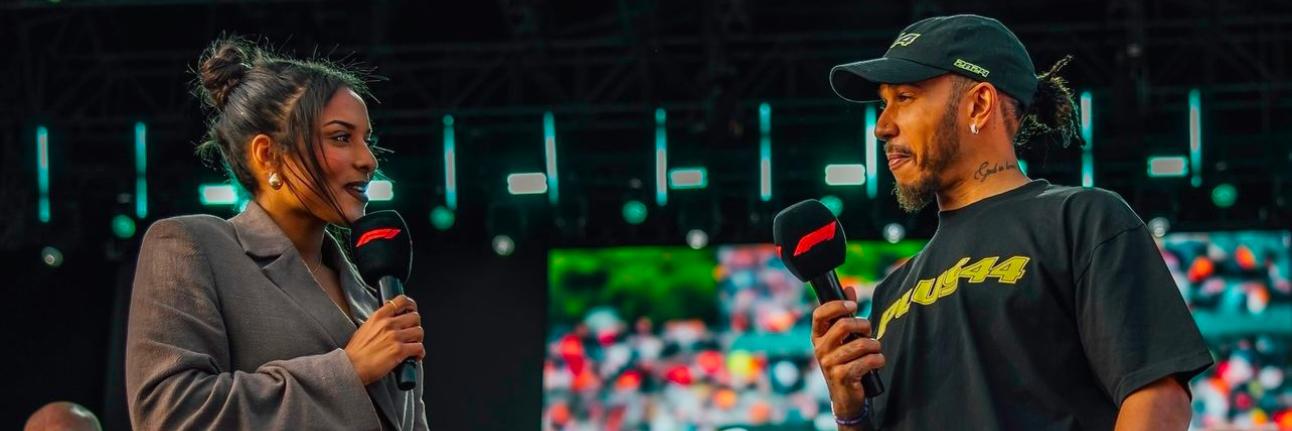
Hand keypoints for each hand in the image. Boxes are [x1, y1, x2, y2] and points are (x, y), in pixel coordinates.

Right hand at [344, 295, 424, 385]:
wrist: (350, 367)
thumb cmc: (356, 352)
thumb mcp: (365, 328)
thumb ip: (378, 321)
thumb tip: (390, 318)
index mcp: (378, 316)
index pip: (401, 300)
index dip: (411, 304)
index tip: (412, 309)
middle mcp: (388, 324)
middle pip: (415, 317)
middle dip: (416, 325)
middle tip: (413, 333)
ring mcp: (394, 337)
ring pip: (419, 332)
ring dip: (418, 339)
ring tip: (413, 346)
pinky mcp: (399, 350)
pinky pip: (419, 347)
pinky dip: (420, 353)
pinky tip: (415, 357)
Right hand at [810, 286, 884, 418]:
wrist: (845, 396)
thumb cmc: (846, 362)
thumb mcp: (842, 338)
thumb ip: (845, 314)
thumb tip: (849, 288)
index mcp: (818, 336)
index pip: (819, 314)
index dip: (836, 306)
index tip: (853, 305)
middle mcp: (820, 349)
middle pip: (844, 325)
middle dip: (864, 325)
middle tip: (869, 332)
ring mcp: (829, 364)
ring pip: (861, 344)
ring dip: (875, 346)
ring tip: (875, 350)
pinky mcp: (842, 376)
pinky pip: (867, 361)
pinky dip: (878, 360)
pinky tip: (876, 363)